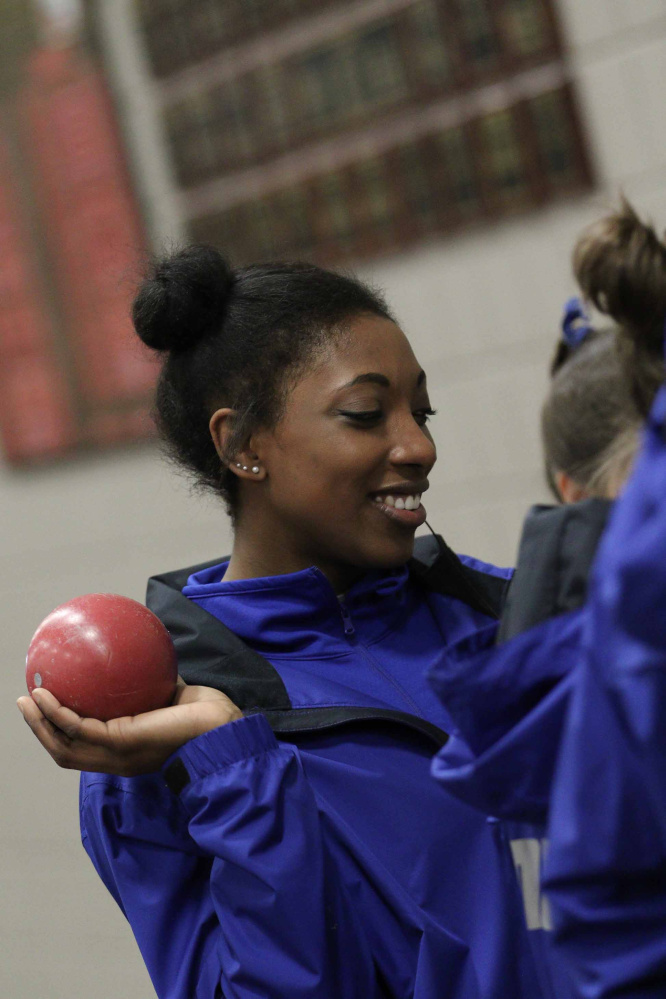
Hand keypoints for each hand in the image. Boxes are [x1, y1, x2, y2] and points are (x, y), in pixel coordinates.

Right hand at [17, 679, 242, 776]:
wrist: (223, 728)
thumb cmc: (206, 715)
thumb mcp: (170, 695)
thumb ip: (152, 683)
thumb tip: (139, 656)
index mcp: (127, 752)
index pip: (86, 750)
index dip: (62, 734)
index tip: (48, 709)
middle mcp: (117, 759)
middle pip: (65, 753)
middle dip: (40, 730)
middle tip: (25, 702)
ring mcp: (116, 755)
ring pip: (63, 745)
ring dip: (40, 723)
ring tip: (26, 699)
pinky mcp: (120, 742)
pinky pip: (78, 727)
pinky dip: (56, 713)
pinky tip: (44, 695)